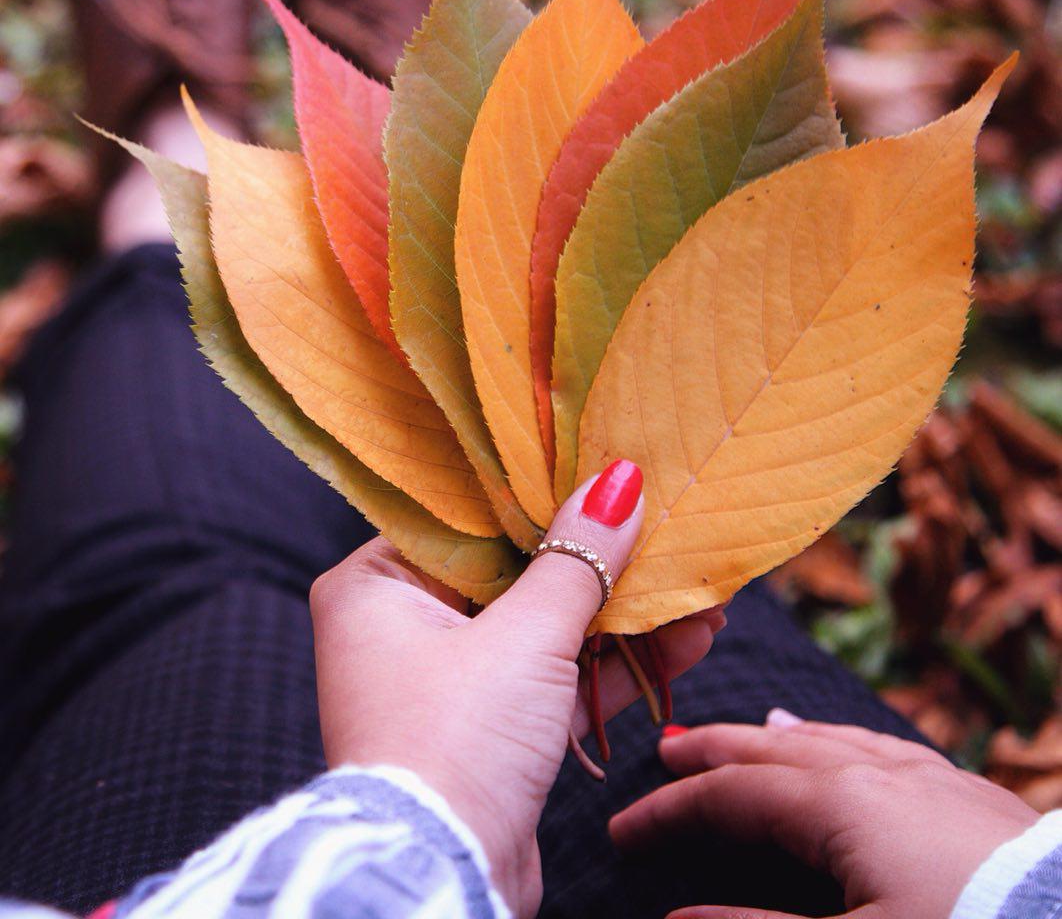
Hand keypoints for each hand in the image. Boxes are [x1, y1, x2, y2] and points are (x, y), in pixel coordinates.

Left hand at [311, 462, 723, 918]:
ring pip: (545, 627)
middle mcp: (404, 626)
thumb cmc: (457, 740)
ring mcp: (450, 681)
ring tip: (696, 586)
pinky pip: (557, 677)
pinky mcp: (492, 729)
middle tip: (660, 523)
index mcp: (378, 585)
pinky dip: (614, 663)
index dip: (538, 493)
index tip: (601, 467)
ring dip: (621, 614)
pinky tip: (686, 636)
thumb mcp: (524, 637)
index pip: (467, 519)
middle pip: (515, 572)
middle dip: (596, 559)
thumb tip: (618, 481)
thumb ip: (578, 559)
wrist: (443, 879)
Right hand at [610, 712, 1037, 918]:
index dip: (673, 810)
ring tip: (758, 732)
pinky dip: (849, 747)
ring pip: (840, 742)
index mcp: (844, 803)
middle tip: (669, 747)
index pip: (734, 795)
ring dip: (784, 740)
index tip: (624, 829)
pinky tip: (858, 753)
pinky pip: (892, 753)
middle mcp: (885, 774)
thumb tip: (677, 915)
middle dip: (719, 749)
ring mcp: (938, 782)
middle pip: (778, 750)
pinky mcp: (980, 801)